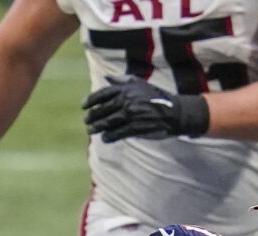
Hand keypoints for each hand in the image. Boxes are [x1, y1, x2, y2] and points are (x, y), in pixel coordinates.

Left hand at [82, 75, 208, 142]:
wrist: (174, 112)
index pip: (102, 94)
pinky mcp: (135, 127)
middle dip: (92, 116)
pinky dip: (109, 136)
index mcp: (126, 89)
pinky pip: (117, 133)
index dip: (90, 100)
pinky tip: (105, 138)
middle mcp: (127, 100)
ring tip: (91, 130)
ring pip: (107, 122)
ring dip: (97, 127)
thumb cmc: (156, 97)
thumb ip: (121, 80)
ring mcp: (131, 114)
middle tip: (86, 121)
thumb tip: (106, 77)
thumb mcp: (140, 83)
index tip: (83, 107)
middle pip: (102, 109)